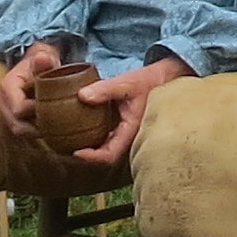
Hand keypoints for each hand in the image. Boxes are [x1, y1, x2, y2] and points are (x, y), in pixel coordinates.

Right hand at [0, 40, 65, 145]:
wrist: (36, 66)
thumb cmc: (42, 63)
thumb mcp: (45, 58)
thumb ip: (45, 60)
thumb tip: (42, 58)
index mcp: (6, 88)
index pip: (19, 110)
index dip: (38, 111)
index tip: (56, 107)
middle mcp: (3, 104)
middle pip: (19, 126)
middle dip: (39, 126)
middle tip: (59, 123)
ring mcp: (6, 114)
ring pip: (22, 132)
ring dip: (39, 131)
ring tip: (57, 126)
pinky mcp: (14, 121)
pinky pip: (25, 132)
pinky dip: (39, 131)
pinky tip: (54, 128)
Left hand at [69, 54, 195, 168]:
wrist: (168, 79)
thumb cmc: (149, 81)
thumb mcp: (127, 83)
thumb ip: (104, 89)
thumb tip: (81, 95)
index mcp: (133, 131)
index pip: (110, 155)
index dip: (92, 157)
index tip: (76, 152)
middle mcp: (132, 137)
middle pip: (107, 156)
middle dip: (88, 154)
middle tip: (68, 146)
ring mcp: (130, 134)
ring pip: (109, 148)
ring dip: (93, 146)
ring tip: (74, 139)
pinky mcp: (127, 129)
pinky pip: (111, 139)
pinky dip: (98, 137)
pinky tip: (86, 128)